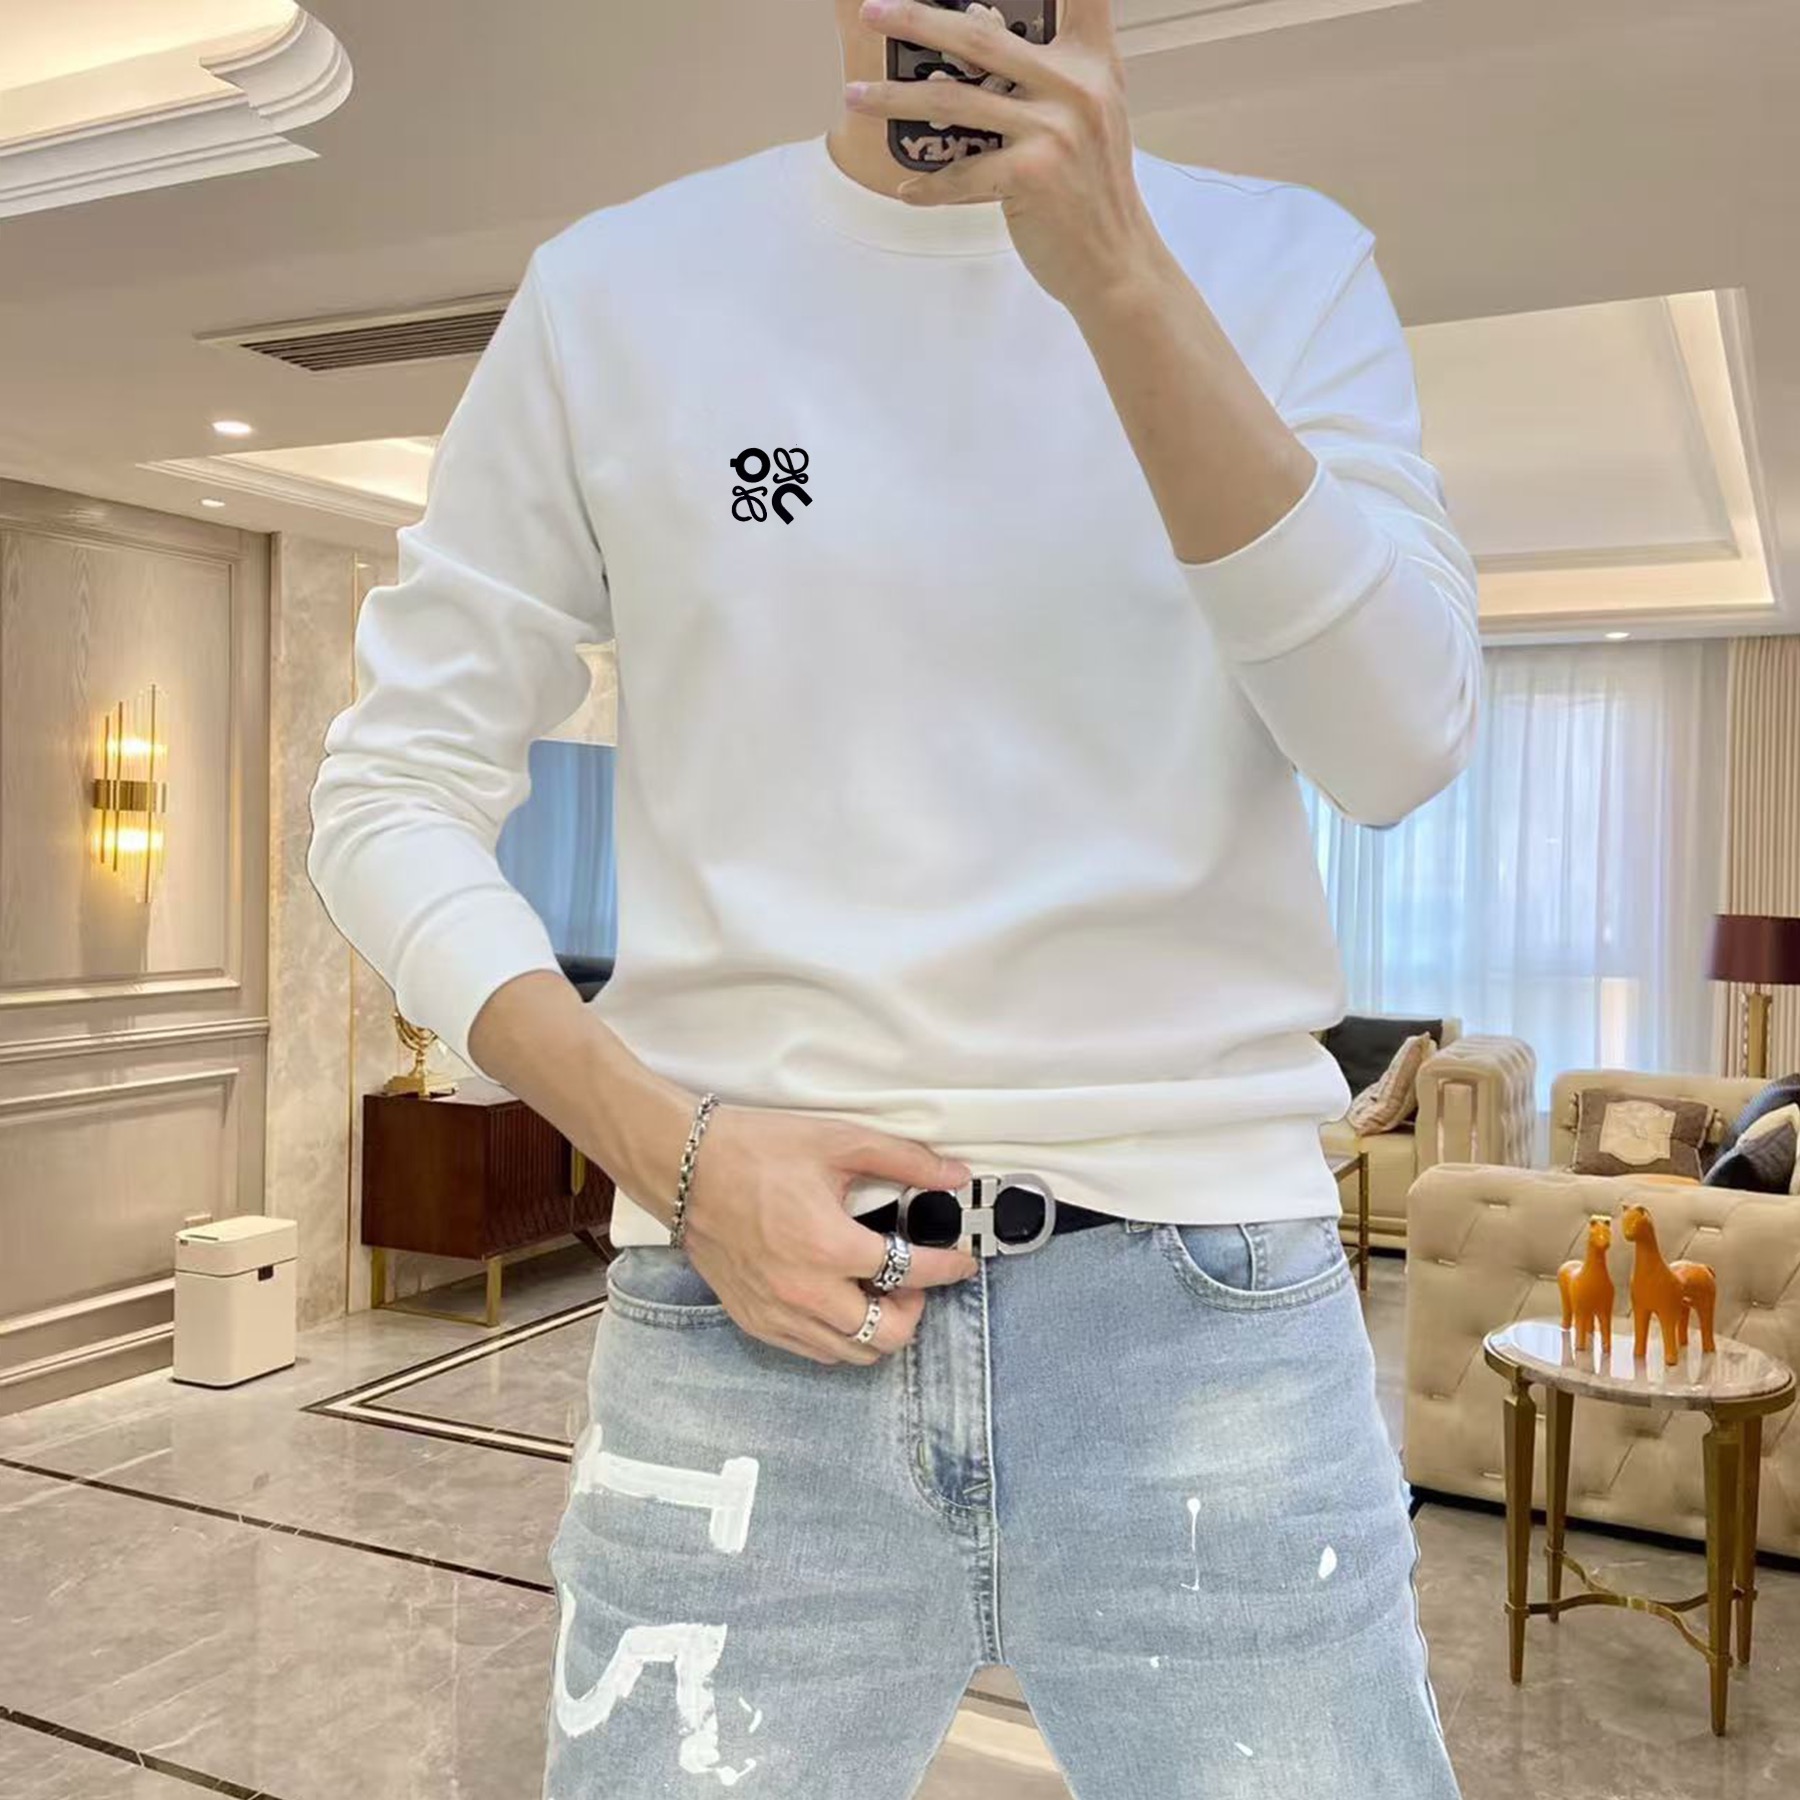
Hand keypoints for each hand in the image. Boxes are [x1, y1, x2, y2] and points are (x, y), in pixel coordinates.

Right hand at [677, 1105, 979, 1365]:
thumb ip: (904, 1160)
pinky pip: (813, 1350)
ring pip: (851, 1352)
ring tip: (876, 1288)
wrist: (686, 1168)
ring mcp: (777, 1313)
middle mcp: (805, 1293)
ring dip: (877, 1326)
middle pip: (887, 1334)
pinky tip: (838, 1298)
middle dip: (913, 1309)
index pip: (911, 1273)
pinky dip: (838, 1334)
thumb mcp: (839, 1142)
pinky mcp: (755, 1320)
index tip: (962, 1261)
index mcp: (830, 1247)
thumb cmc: (758, 1150)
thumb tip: (955, 1176)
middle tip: (912, 1278)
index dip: (949, 1268)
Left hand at [844, 0, 1160, 310]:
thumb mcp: (1089, 116)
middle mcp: (1075, 86)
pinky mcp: (1033, 174)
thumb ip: (1047, 73)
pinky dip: (930, 186)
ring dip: (895, 99)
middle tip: (872, 13)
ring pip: (955, 100)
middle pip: (981, 35)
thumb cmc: (1091, 191)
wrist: (1116, 261)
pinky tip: (907, 191)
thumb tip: (980, 26)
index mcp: (1091, 62)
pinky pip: (962, 173)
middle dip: (917, 19)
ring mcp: (1054, 129)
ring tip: (855, 97)